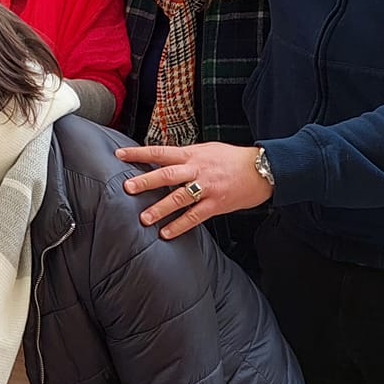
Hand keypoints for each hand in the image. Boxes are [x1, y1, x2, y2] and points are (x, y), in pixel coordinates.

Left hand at [114, 141, 268, 239]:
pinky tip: (166, 233)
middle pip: (167, 174)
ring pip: (179, 197)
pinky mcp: (217, 204)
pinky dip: (180, 225)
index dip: (139, 153)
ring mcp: (207, 187)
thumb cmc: (233, 159)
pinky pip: (195, 216)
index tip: (120, 155)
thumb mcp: (207, 149)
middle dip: (146, 181)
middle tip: (127, 188)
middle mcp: (197, 169)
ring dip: (160, 208)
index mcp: (192, 154)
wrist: (263, 169)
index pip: (160, 152)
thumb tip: (162, 158)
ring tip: (144, 218)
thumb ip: (185, 155)